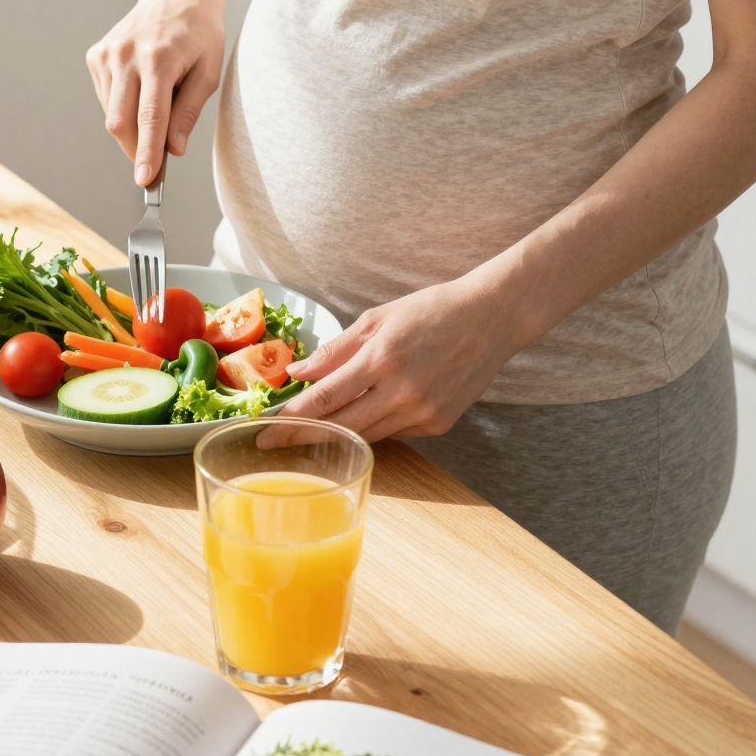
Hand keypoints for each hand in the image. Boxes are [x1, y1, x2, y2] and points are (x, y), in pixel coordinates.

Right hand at [86, 0, 226, 186]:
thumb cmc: (200, 33)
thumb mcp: (208, 72)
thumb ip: (188, 112)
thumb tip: (173, 150)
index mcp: (159, 59)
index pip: (149, 118)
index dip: (146, 153)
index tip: (145, 181)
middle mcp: (127, 54)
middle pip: (120, 122)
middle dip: (134, 149)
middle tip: (154, 163)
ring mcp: (107, 53)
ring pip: (111, 113)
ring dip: (131, 125)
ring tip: (158, 100)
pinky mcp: (96, 54)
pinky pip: (106, 98)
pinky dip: (122, 106)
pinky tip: (141, 88)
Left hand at [276, 276, 520, 444]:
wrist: (492, 319)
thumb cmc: (431, 311)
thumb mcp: (378, 318)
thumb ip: (336, 350)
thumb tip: (297, 374)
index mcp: (382, 359)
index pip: (325, 399)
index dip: (291, 419)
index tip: (264, 431)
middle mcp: (402, 392)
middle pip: (340, 426)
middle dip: (301, 437)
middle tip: (269, 444)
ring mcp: (423, 413)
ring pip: (365, 435)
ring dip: (334, 436)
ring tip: (303, 436)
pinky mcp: (438, 425)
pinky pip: (393, 433)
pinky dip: (372, 426)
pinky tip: (360, 416)